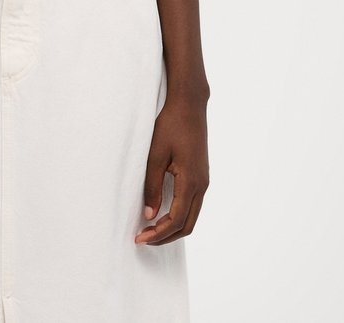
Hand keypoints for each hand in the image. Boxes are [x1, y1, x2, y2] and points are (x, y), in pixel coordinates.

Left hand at [134, 92, 209, 245]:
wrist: (189, 104)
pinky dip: (178, 216)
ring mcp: (204, 181)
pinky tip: (162, 213)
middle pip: (187, 225)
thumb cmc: (170, 125)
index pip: (176, 220)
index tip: (139, 238)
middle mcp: (202, 185)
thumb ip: (152, 186)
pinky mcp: (201, 175)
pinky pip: (192, 205)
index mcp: (191, 181)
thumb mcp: (155, 155)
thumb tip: (149, 215)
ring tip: (150, 229)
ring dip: (172, 227)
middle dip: (165, 236)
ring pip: (191, 216)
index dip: (158, 234)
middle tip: (143, 238)